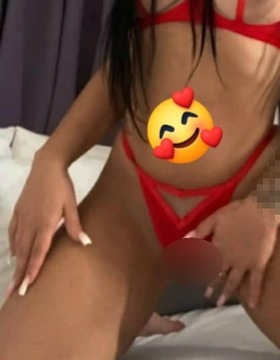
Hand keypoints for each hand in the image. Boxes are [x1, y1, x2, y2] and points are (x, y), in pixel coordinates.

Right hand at [7, 154, 91, 296]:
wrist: (46, 166)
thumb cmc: (62, 186)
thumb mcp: (72, 204)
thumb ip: (75, 225)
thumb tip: (86, 243)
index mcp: (45, 223)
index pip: (38, 252)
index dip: (32, 270)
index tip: (26, 287)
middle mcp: (30, 224)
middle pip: (24, 254)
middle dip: (19, 275)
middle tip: (13, 295)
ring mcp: (22, 218)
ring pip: (17, 246)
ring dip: (15, 265)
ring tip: (12, 282)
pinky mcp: (17, 212)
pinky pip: (12, 234)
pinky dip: (12, 247)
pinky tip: (12, 256)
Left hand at [190, 196, 279, 308]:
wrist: (261, 211)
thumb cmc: (237, 212)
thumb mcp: (214, 218)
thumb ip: (200, 231)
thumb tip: (183, 240)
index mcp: (218, 248)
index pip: (205, 263)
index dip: (200, 271)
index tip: (194, 277)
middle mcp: (229, 260)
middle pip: (218, 275)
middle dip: (212, 286)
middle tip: (207, 296)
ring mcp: (244, 264)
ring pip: (233, 282)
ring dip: (226, 293)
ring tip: (220, 303)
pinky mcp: (258, 265)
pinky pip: (256, 283)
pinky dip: (254, 295)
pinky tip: (254, 305)